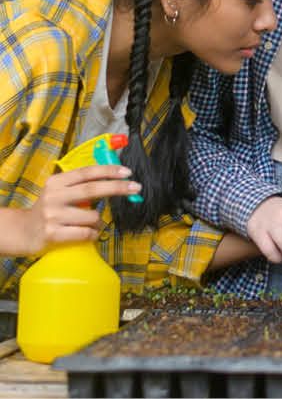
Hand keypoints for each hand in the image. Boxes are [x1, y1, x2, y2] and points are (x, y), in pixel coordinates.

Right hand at [0, 165, 130, 256]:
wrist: (22, 232)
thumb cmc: (48, 211)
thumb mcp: (58, 193)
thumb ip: (80, 186)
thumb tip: (114, 179)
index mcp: (55, 182)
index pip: (86, 172)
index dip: (108, 171)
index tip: (127, 172)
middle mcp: (53, 197)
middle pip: (92, 189)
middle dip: (117, 188)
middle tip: (136, 187)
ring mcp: (52, 216)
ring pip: (93, 217)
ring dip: (98, 222)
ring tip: (88, 225)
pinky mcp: (53, 234)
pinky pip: (87, 233)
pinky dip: (93, 234)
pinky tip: (86, 234)